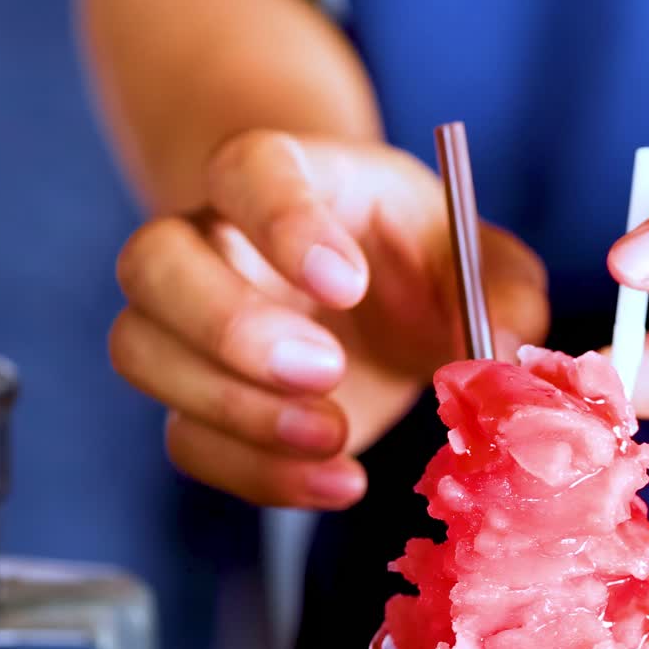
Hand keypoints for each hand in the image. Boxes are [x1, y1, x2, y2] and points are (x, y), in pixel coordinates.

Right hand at [109, 131, 547, 508]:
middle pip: (154, 261)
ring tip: (335, 435)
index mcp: (288, 176)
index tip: (345, 283)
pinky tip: (336, 479)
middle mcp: (215, 240)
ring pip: (140, 350)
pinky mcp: (199, 399)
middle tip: (325, 370)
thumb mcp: (478, 256)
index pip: (247, 169)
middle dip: (231, 328)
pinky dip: (255, 473)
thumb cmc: (418, 257)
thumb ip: (505, 291)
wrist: (372, 294)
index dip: (282, 222)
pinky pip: (184, 438)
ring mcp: (190, 322)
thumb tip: (509, 352)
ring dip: (233, 410)